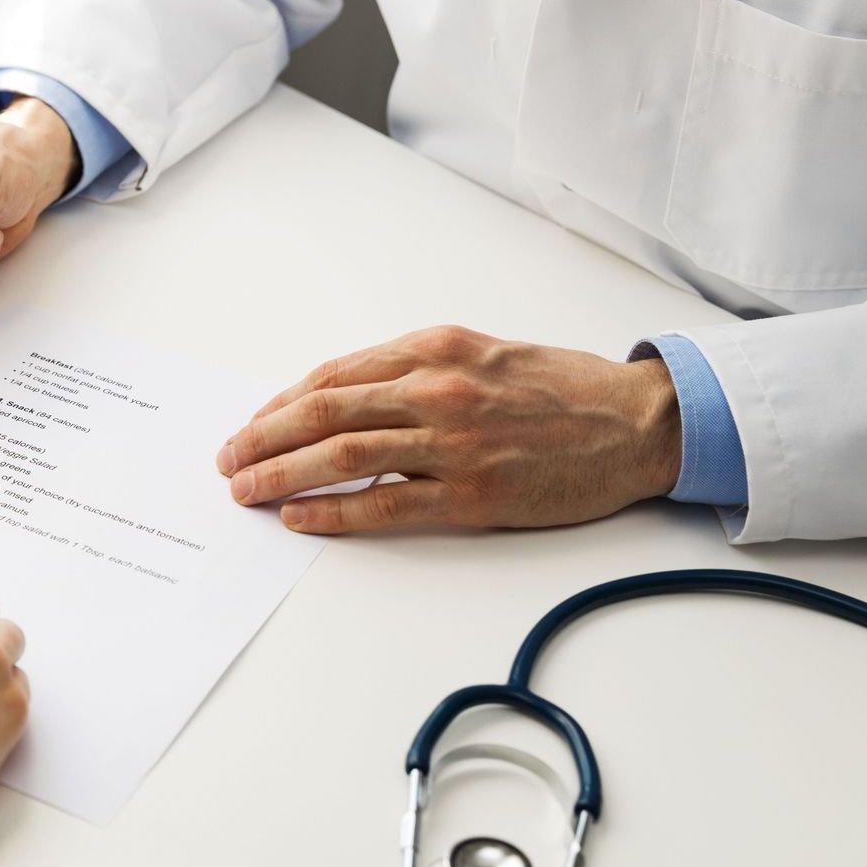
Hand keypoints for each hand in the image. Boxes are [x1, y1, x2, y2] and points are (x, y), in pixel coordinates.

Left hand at [214, 326, 681, 532]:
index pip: (332, 377)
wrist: (638, 422)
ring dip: (280, 474)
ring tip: (246, 490)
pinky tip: (300, 517)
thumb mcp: (481, 353)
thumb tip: (347, 397)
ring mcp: (453, 443)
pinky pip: (384, 505)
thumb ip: (415, 369)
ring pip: (341, 457)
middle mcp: (436, 389)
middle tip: (227, 461)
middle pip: (321, 412)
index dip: (279, 404)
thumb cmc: (562, 388)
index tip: (250, 425)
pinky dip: (332, 512)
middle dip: (261, 439)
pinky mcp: (473, 494)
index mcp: (434, 349)